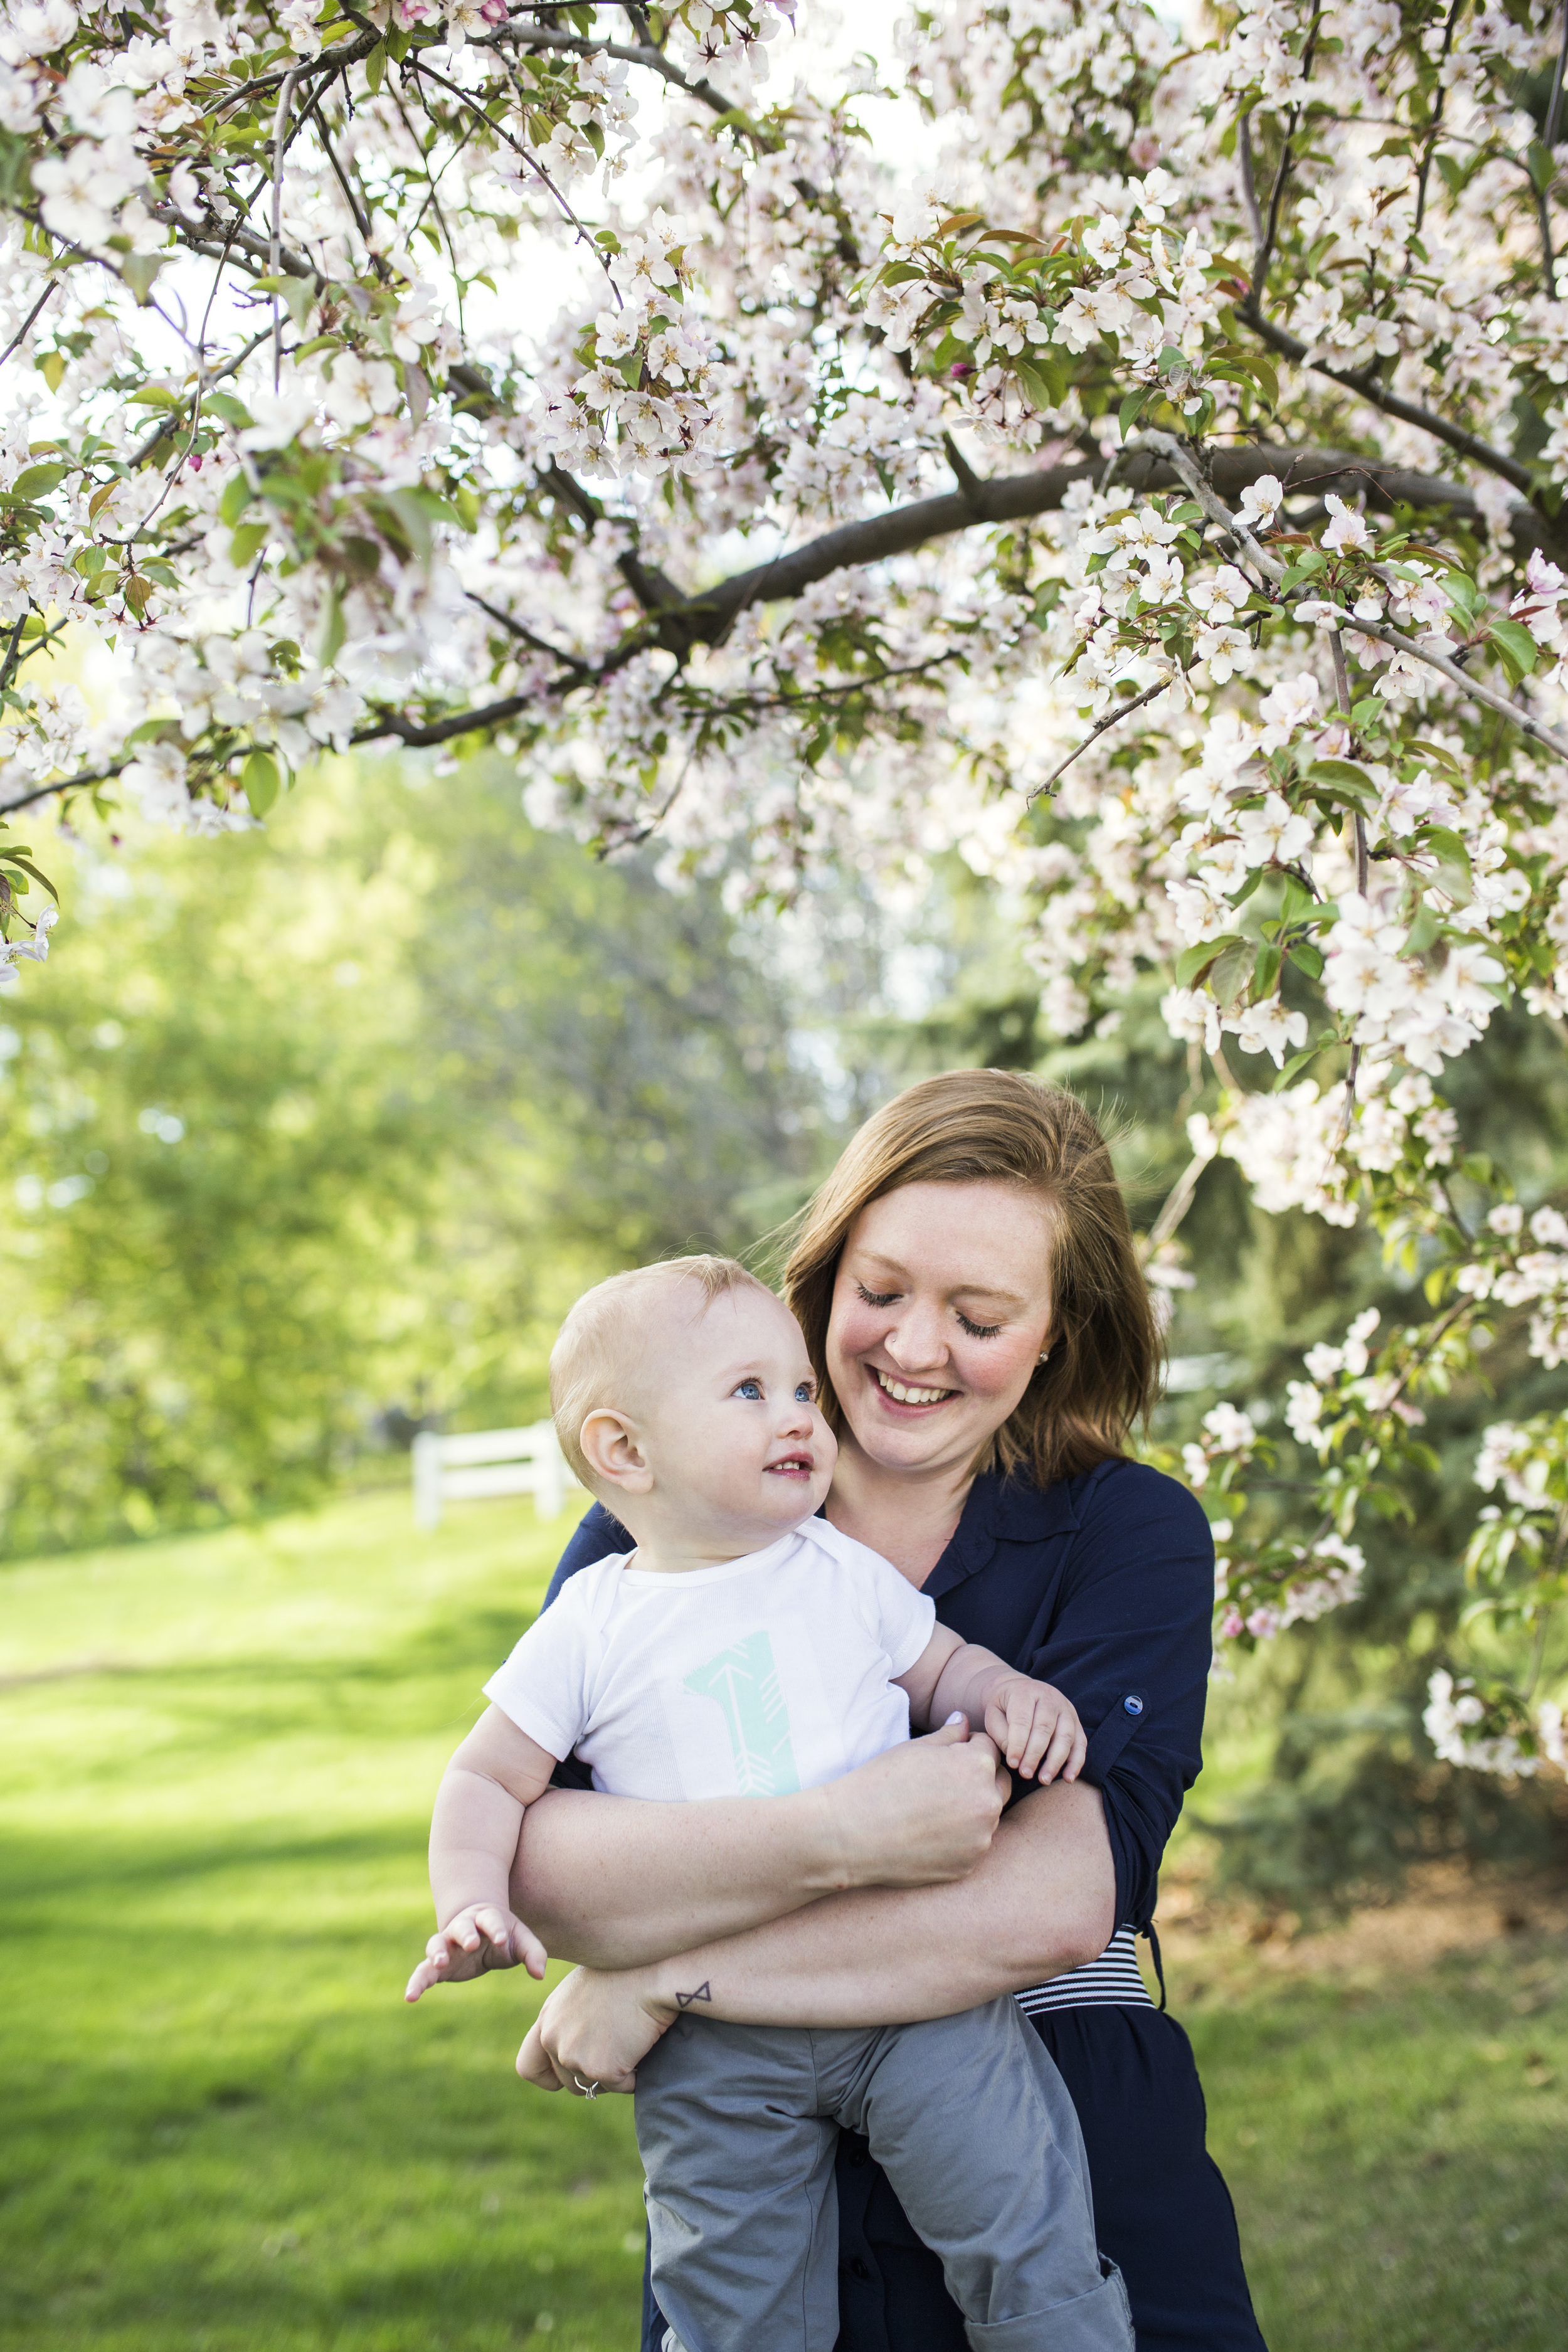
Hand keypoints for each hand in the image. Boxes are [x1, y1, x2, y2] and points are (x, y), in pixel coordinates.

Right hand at [404, 1903, 547, 2002]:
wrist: (478, 1929)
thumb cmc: (503, 1934)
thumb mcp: (521, 1939)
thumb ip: (533, 1953)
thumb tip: (540, 1975)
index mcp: (486, 1918)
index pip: (491, 1919)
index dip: (496, 1928)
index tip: (501, 1938)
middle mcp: (463, 1928)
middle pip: (462, 1927)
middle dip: (466, 1933)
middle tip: (471, 1943)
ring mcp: (447, 1945)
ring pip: (436, 1944)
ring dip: (437, 1952)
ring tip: (439, 1963)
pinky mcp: (437, 1965)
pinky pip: (423, 1971)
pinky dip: (416, 1982)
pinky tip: (410, 1997)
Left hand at [515, 1964, 670, 2094]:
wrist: (651, 1972)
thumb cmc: (625, 1973)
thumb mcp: (581, 1991)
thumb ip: (567, 2019)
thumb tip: (572, 2045)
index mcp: (547, 2019)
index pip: (527, 2067)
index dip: (548, 2077)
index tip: (567, 2075)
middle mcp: (554, 2041)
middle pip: (568, 2082)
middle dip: (592, 2075)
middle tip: (617, 2051)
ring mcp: (576, 2057)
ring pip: (595, 2087)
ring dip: (613, 2074)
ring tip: (631, 2042)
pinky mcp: (602, 2070)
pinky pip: (623, 2086)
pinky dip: (635, 2075)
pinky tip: (643, 2045)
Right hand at [820, 1714, 1007, 1889]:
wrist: (852, 1834)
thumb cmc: (880, 1783)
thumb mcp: (915, 1749)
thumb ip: (949, 1735)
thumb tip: (965, 1721)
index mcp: (977, 1766)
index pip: (989, 1747)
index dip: (967, 1747)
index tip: (943, 1758)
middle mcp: (988, 1803)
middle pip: (999, 1782)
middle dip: (980, 1777)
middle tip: (942, 1783)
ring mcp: (980, 1839)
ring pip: (987, 1816)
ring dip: (972, 1809)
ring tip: (932, 1809)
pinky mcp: (968, 1865)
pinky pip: (973, 1845)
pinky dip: (959, 1839)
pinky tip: (928, 1834)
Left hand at [982, 1674, 1085, 1783]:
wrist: (1020, 1691)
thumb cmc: (1005, 1708)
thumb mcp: (994, 1715)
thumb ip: (1001, 1734)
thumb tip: (1016, 1758)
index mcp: (1026, 1692)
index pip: (1023, 1720)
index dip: (1018, 1744)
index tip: (1012, 1764)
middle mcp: (1049, 1697)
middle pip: (1045, 1728)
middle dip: (1035, 1754)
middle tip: (1025, 1774)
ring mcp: (1066, 1708)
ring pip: (1066, 1736)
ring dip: (1055, 1761)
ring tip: (1044, 1780)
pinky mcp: (1076, 1721)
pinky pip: (1081, 1743)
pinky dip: (1076, 1762)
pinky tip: (1067, 1778)